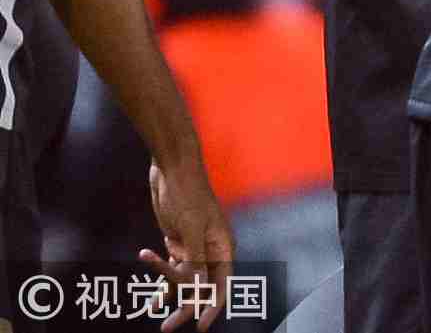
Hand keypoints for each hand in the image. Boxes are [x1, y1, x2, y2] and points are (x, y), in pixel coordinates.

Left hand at [143, 158, 232, 330]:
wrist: (172, 170)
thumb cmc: (187, 194)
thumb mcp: (191, 226)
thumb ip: (195, 257)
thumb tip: (196, 287)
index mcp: (223, 246)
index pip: (222, 283)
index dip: (213, 306)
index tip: (201, 326)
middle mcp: (211, 250)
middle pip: (201, 286)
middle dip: (185, 307)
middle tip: (166, 327)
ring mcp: (194, 247)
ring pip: (184, 279)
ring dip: (169, 295)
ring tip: (151, 310)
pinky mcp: (178, 243)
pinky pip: (172, 269)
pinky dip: (160, 280)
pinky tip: (149, 297)